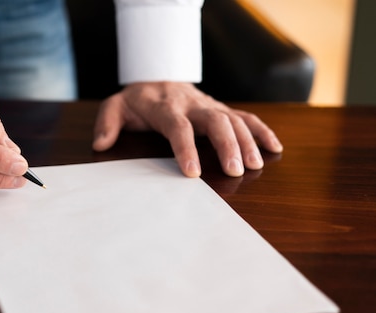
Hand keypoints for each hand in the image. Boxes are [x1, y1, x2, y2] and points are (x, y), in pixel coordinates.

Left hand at [92, 82, 282, 176]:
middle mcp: (191, 105)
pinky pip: (245, 117)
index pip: (177, 127)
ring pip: (233, 119)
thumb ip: (107, 123)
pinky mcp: (220, 109)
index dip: (185, 148)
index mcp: (164, 107)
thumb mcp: (115, 106)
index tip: (192, 172)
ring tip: (256, 165)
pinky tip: (275, 148)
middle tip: (236, 171)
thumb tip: (100, 144)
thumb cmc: (136, 100)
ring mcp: (209, 106)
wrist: (157, 76)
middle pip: (214, 121)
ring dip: (247, 141)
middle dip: (227, 145)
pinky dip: (261, 131)